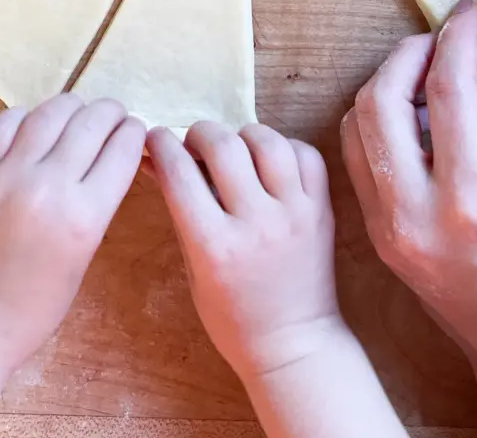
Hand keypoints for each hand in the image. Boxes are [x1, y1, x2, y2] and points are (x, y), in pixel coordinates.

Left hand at [0, 93, 145, 375]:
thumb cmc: (36, 304)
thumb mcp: (86, 254)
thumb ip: (100, 201)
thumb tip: (113, 155)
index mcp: (85, 216)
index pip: (124, 148)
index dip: (136, 133)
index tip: (136, 132)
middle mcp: (50, 186)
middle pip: (94, 121)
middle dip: (112, 113)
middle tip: (113, 118)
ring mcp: (8, 175)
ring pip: (52, 112)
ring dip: (73, 106)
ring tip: (78, 113)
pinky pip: (5, 122)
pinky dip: (25, 116)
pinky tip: (34, 125)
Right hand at [146, 123, 339, 380]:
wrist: (293, 342)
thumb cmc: (231, 316)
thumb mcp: (193, 266)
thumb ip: (178, 209)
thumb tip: (155, 158)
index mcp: (215, 247)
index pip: (180, 174)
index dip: (162, 145)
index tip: (157, 137)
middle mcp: (256, 223)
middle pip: (224, 146)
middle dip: (201, 134)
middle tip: (196, 144)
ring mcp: (295, 212)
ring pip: (268, 141)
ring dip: (244, 135)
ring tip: (236, 149)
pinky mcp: (322, 208)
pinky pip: (306, 154)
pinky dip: (284, 147)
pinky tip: (270, 161)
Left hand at [341, 1, 476, 437]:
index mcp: (473, 200)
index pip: (447, 92)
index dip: (455, 40)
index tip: (466, 13)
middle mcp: (416, 213)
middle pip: (380, 101)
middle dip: (407, 55)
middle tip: (440, 39)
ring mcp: (388, 228)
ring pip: (356, 126)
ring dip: (384, 84)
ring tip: (426, 73)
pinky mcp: (377, 236)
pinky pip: (356, 159)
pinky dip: (374, 121)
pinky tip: (409, 114)